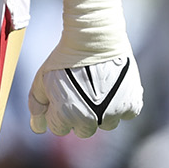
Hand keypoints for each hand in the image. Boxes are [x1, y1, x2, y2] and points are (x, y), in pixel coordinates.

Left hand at [28, 0, 142, 137]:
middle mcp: (90, 119)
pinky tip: (113, 87)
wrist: (93, 37)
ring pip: (106, 124)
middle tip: (80, 92)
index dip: (58, 111)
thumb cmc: (65, 57)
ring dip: (102, 112)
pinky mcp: (131, 103)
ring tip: (97, 88)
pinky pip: (126, 114)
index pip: (59, 128)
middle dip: (79, 115)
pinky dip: (121, 104)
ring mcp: (113, 113)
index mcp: (67, 114)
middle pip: (83, 130)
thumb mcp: (43, 78)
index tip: (62, 94)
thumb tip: (37, 129)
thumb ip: (37, 105)